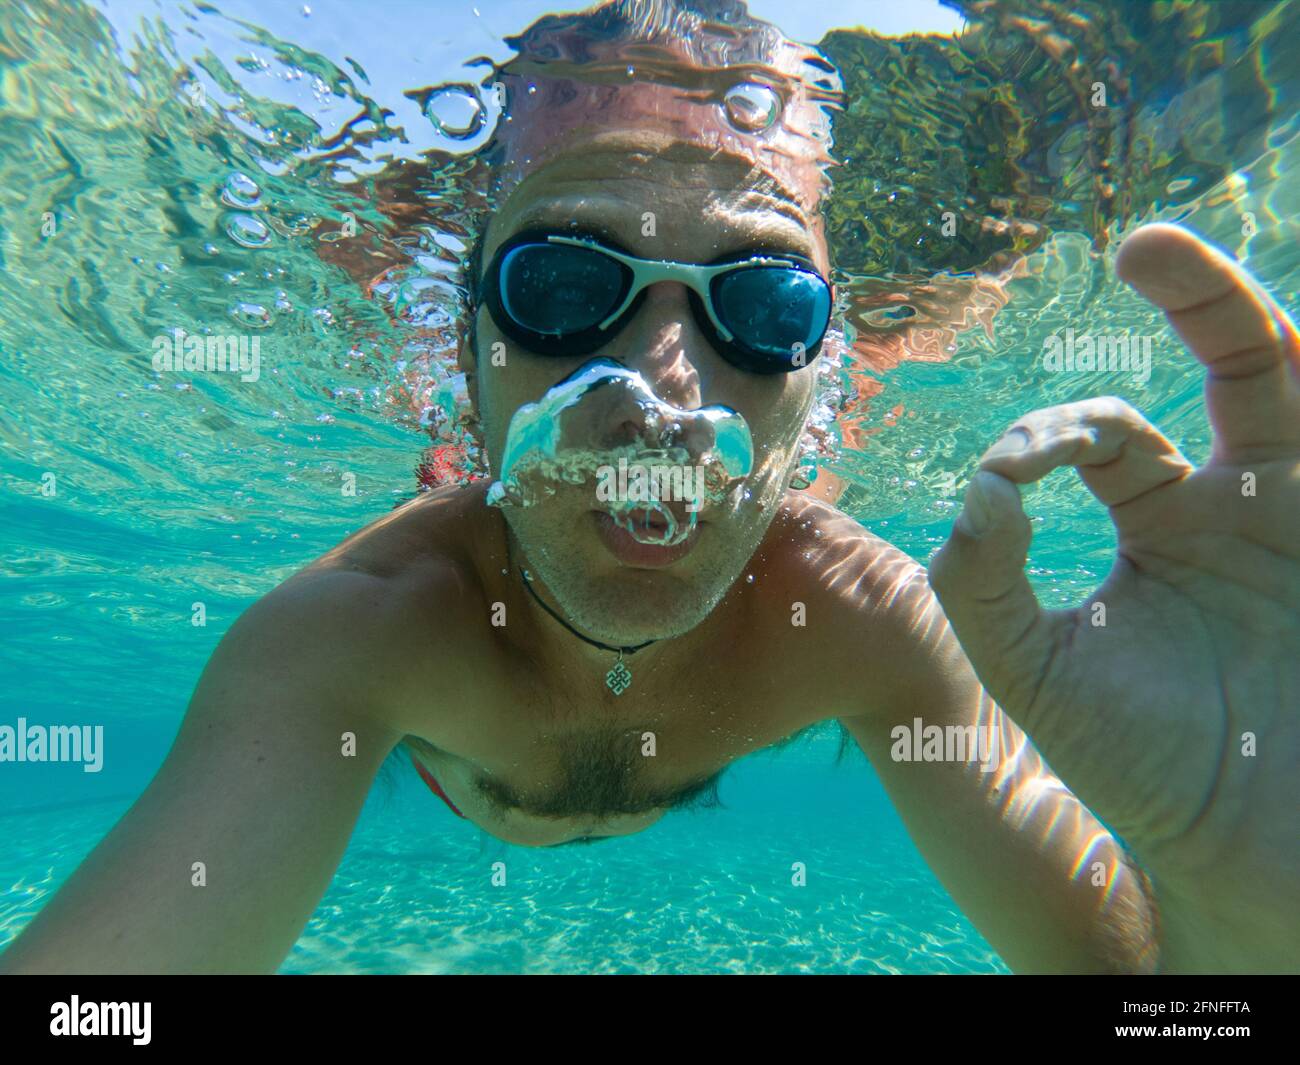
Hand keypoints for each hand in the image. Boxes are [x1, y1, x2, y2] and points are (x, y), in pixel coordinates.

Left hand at [928, 223, 1299, 972]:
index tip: (1022, 464)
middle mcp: (1247, 501)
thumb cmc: (1146, 764)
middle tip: (1148, 241)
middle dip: (1201, 296)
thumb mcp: (1040, 672)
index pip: (1106, 435)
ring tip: (1203, 263)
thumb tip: (981, 488)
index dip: (1054, 433)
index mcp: (1164, 518)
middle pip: (1238, 366)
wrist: (1250, 851)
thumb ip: (985, 587)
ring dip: (1264, 323)